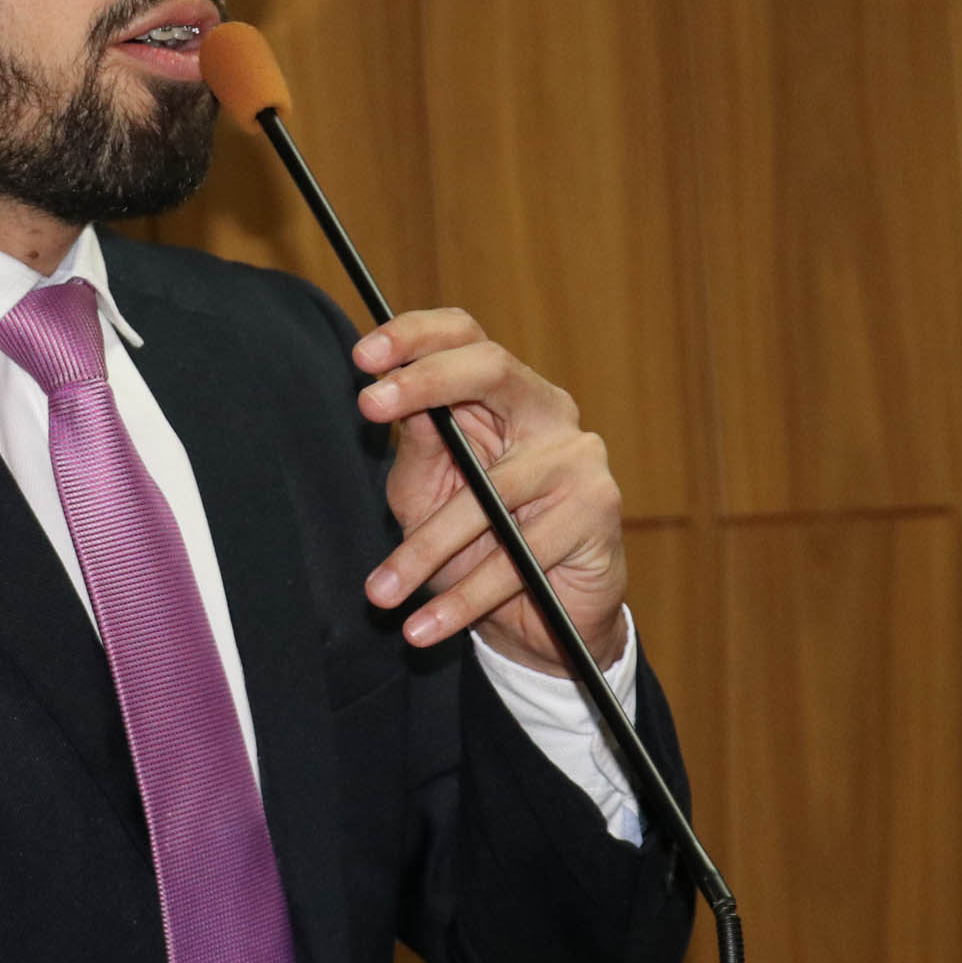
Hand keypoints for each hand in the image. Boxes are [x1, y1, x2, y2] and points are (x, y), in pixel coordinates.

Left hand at [354, 310, 627, 674]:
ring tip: (381, 591)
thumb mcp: (428, 495)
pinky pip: (519, 556)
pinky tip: (425, 626)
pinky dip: (465, 598)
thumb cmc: (475, 547)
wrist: (538, 624)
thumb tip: (395, 403)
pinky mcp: (598, 511)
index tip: (363, 357)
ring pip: (493, 490)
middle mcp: (546, 411)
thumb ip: (418, 450)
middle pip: (492, 369)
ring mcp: (579, 457)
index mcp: (502, 394)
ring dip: (427, 548)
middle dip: (426, 380)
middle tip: (369, 407)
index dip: (415, 336)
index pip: (465, 336)